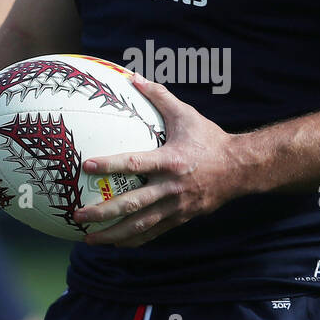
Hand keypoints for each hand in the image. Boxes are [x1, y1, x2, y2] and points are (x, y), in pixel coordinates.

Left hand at [73, 74, 240, 245]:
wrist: (241, 169)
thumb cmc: (211, 139)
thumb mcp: (187, 114)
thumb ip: (159, 96)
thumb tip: (133, 77)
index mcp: (171, 161)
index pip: (135, 164)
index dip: (109, 165)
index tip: (85, 166)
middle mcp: (172, 187)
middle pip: (133, 204)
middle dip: (103, 212)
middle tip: (78, 214)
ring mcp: (176, 207)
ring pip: (140, 226)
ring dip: (112, 234)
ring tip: (88, 239)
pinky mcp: (181, 218)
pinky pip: (153, 233)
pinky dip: (132, 240)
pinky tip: (114, 243)